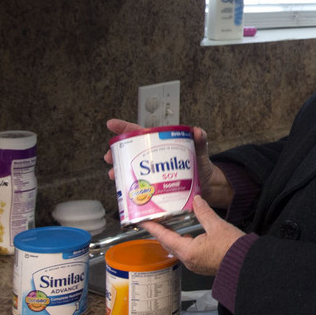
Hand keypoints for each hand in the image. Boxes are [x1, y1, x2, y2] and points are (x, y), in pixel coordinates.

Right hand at [103, 118, 230, 206]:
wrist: (207, 187)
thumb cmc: (202, 166)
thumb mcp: (200, 152)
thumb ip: (200, 141)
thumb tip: (197, 131)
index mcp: (162, 145)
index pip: (141, 133)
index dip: (125, 128)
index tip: (111, 124)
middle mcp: (154, 158)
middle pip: (131, 152)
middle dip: (117, 153)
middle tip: (108, 157)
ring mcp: (153, 172)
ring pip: (132, 169)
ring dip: (120, 171)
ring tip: (113, 174)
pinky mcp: (154, 186)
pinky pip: (139, 185)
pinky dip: (129, 187)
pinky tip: (124, 190)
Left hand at [140, 196, 241, 276]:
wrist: (247, 264)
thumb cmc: (233, 249)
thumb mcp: (217, 226)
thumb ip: (204, 212)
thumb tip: (197, 200)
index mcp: (188, 251)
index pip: (165, 237)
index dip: (153, 228)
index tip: (143, 221)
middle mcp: (189, 260)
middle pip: (169, 244)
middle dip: (161, 232)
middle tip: (155, 221)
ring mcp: (195, 264)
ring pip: (178, 249)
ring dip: (173, 237)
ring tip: (171, 225)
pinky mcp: (202, 264)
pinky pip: (188, 252)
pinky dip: (184, 242)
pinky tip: (189, 235)